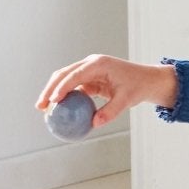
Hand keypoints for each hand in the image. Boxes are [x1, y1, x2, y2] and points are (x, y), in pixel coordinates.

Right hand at [36, 54, 178, 129]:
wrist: (148, 80)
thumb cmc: (139, 87)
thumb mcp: (127, 100)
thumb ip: (110, 111)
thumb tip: (94, 124)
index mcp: (99, 64)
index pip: (75, 74)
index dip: (62, 87)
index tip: (53, 100)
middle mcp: (90, 64)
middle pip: (63, 74)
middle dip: (50, 89)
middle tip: (41, 106)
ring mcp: (89, 70)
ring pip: (65, 79)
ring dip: (53, 92)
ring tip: (43, 109)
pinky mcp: (90, 78)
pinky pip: (74, 87)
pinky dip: (65, 97)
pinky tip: (58, 109)